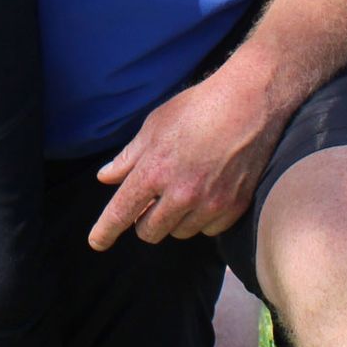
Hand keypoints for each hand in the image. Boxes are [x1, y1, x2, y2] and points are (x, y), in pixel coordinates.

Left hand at [87, 69, 285, 249]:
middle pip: (148, 231)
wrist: (249, 103)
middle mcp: (181, 193)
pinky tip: (206, 196)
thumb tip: (105, 177)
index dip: (105, 231)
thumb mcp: (154, 126)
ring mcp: (210, 203)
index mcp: (155, 171)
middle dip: (144, 220)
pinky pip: (208, 230)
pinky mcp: (234, 207)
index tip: (97, 242)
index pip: (121, 212)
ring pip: (179, 233)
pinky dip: (202, 219)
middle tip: (152, 201)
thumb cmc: (197, 108)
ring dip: (174, 219)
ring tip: (184, 191)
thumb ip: (129, 158)